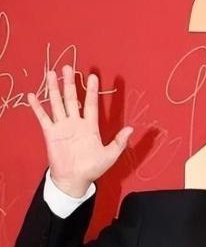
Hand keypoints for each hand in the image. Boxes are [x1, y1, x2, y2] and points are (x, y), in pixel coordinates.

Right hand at [28, 66, 132, 196]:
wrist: (75, 179)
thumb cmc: (93, 168)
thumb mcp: (110, 155)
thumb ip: (119, 141)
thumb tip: (131, 128)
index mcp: (90, 126)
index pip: (91, 104)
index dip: (91, 90)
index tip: (93, 76)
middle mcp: (75, 123)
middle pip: (72, 98)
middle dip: (70, 83)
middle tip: (69, 67)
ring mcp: (62, 126)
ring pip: (57, 103)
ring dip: (54, 88)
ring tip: (52, 73)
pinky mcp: (51, 133)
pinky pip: (43, 117)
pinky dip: (38, 107)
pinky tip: (33, 95)